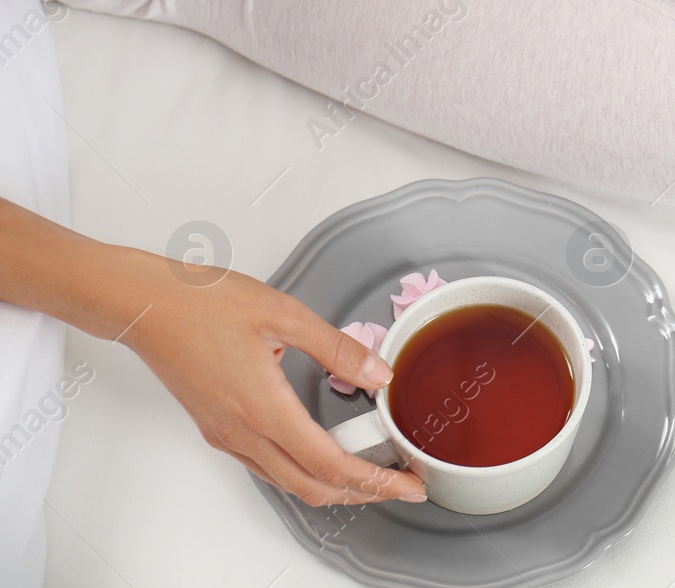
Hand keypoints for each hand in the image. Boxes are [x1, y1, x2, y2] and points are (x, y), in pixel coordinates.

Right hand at [121, 250, 426, 506]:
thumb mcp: (284, 314)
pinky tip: (324, 453)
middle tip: (402, 484)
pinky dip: (304, 471)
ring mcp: (226, 434)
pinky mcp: (217, 428)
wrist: (145, 305)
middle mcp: (242, 432)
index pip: (330, 463)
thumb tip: (378, 374)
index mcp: (263, 408)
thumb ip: (337, 348)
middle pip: (312, 486)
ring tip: (373, 471)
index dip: (376, 480)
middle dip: (363, 492)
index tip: (409, 484)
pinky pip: (266, 466)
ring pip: (288, 481)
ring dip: (333, 485)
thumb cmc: (204, 303)